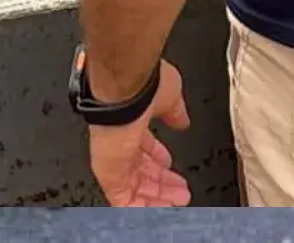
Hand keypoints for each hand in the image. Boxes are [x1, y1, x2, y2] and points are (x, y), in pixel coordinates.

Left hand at [88, 59, 192, 207]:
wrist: (125, 89)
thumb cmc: (141, 84)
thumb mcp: (169, 97)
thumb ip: (175, 112)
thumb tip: (182, 119)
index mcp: (130, 122)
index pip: (142, 147)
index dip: (157, 158)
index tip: (169, 166)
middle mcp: (120, 142)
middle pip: (141, 170)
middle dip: (162, 182)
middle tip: (179, 190)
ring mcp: (114, 160)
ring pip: (135, 188)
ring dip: (158, 197)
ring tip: (178, 200)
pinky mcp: (110, 177)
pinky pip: (124, 201)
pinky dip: (144, 207)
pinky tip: (161, 209)